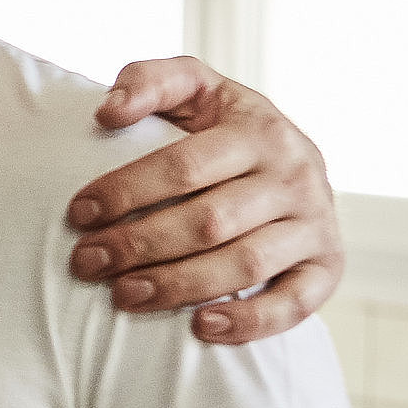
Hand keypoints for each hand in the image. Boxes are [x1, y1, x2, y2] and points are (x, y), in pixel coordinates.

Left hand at [65, 58, 340, 344]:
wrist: (293, 159)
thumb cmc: (224, 126)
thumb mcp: (194, 87)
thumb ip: (150, 80)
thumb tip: (107, 111)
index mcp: (259, 129)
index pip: (183, 166)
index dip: (126, 191)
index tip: (78, 214)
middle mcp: (295, 175)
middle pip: (209, 221)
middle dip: (139, 245)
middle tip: (87, 263)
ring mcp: (317, 224)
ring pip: (245, 264)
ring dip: (179, 286)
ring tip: (123, 296)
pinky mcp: (328, 267)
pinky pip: (296, 304)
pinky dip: (250, 320)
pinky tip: (200, 328)